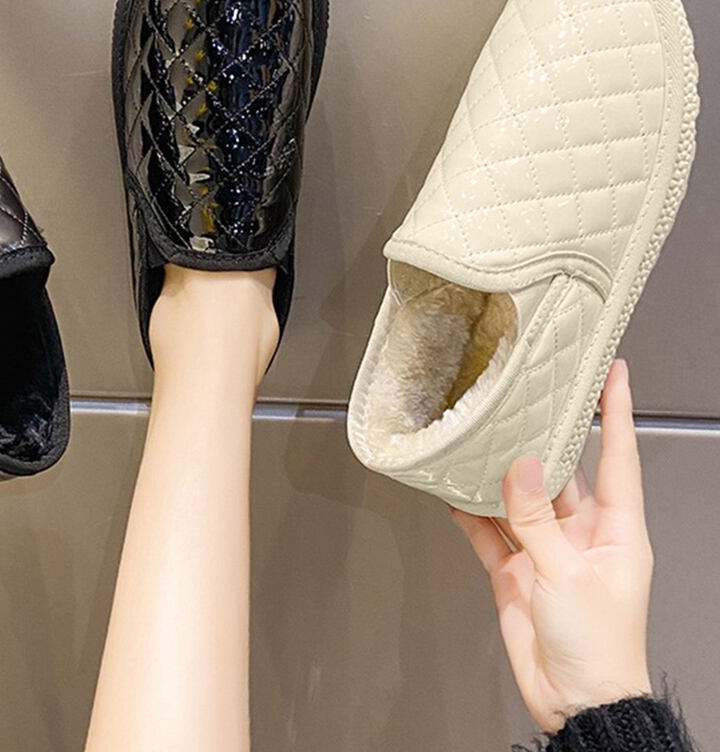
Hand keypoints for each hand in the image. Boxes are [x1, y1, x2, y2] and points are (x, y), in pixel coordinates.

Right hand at [453, 359, 652, 731]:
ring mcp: (548, 551)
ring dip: (499, 474)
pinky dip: (471, 512)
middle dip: (542, 437)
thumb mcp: (570, 574)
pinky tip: (455, 491)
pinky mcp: (517, 571)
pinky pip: (490, 531)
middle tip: (524, 397)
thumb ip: (537, 519)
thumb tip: (519, 467)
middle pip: (561, 471)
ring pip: (519, 498)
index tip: (612, 372)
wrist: (575, 702)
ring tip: (479, 438)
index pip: (619, 456)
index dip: (615, 412)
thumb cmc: (600, 646)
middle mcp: (583, 533)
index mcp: (617, 529)